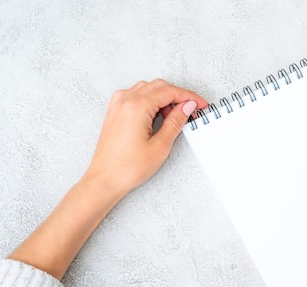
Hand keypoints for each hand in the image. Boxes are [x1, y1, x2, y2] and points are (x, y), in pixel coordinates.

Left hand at [9, 80, 207, 279]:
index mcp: (137, 106)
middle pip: (159, 86)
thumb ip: (176, 121)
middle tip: (191, 111)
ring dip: (165, 98)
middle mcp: (125, 100)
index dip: (189, 97)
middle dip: (178, 96)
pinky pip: (137, 95)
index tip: (201, 104)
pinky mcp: (115, 111)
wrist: (105, 179)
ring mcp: (118, 104)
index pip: (170, 92)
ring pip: (148, 89)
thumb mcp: (160, 145)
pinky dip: (151, 101)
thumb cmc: (128, 167)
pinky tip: (158, 116)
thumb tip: (187, 106)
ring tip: (175, 117)